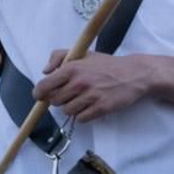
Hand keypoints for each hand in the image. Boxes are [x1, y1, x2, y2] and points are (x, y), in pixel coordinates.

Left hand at [35, 51, 152, 122]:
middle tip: (70, 94)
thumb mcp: (84, 54)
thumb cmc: (107, 64)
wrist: (133, 74)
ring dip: (72, 107)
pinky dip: (83, 115)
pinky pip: (81, 119)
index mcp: (72, 68)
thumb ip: (60, 56)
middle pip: (55, 101)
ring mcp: (90, 96)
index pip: (45, 86)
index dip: (39, 93)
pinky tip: (90, 106)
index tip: (40, 96)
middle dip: (60, 99)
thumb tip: (45, 71)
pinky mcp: (100, 108)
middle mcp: (79, 83)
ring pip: (67, 111)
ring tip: (82, 100)